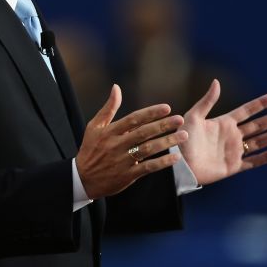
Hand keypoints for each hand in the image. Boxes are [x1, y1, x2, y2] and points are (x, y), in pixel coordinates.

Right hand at [76, 84, 187, 198]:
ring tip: (183, 136)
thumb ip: (108, 108)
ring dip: (167, 142)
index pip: (133, 119)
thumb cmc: (90, 149)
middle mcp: (117, 145)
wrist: (83, 179)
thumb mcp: (94, 126)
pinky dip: (162, 163)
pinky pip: (148, 168)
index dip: (150, 113)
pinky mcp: (128, 175)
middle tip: (180, 120)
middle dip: (163, 125)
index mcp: (109, 132)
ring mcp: (123, 160)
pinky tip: (175, 157)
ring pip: (148, 149)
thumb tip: (116, 87)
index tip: (167, 107)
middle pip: (143, 133)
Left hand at [180, 79, 266, 185]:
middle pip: (258, 125)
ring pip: (260, 141)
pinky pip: (254, 161)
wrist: (179, 165)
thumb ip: (207, 101)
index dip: (261, 103)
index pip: (247, 110)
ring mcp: (234, 151)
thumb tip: (217, 81)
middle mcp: (232, 135)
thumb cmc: (182, 139)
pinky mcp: (234, 166)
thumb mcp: (193, 117)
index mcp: (224, 122)